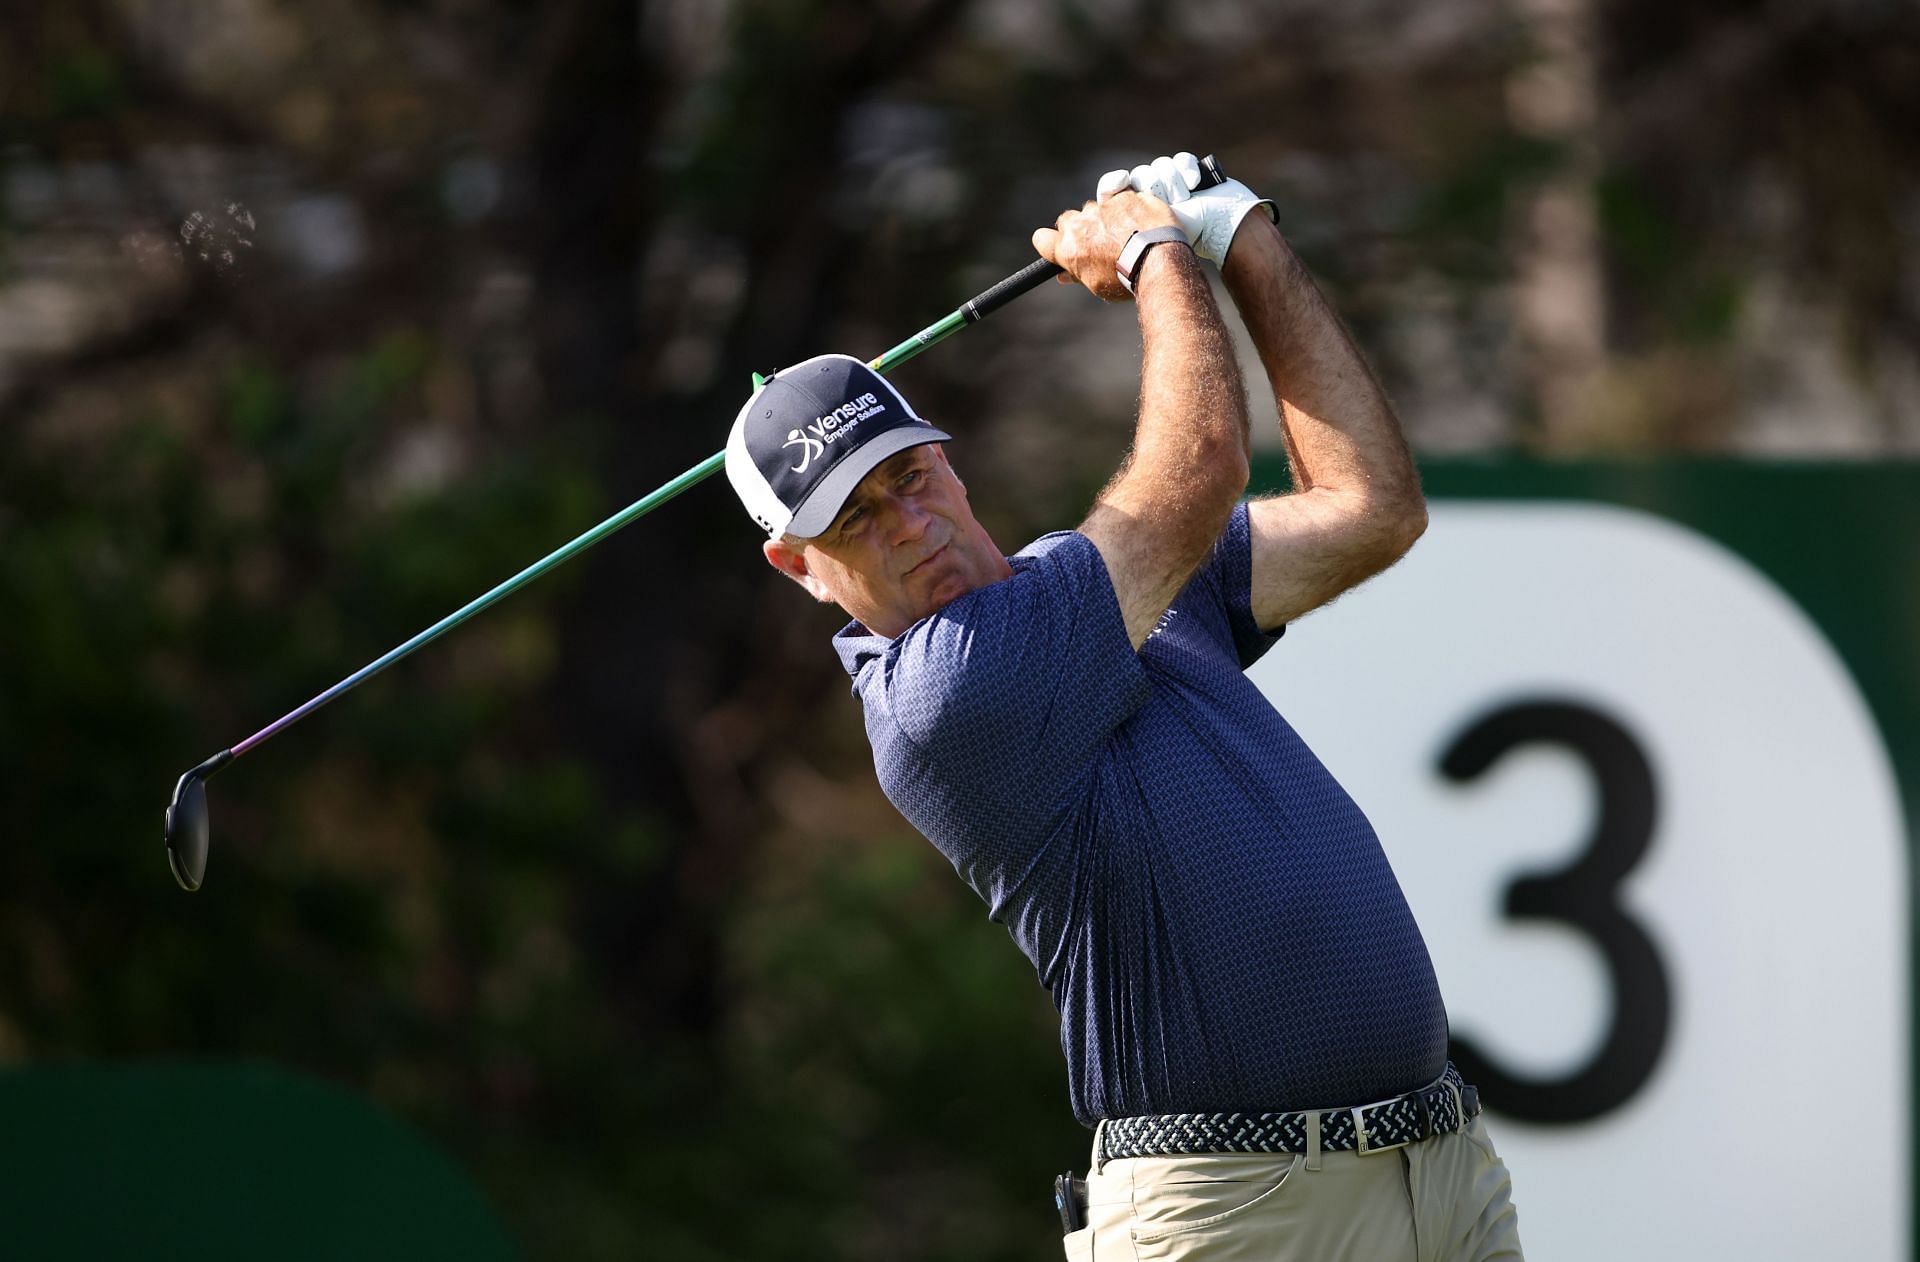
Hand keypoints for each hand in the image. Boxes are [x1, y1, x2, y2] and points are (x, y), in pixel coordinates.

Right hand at [1031, 190, 1183, 302]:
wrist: (1159, 260)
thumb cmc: (1126, 279)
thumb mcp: (1098, 284)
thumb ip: (1077, 274)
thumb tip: (1063, 275)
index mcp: (1068, 248)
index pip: (1042, 239)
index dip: (1051, 243)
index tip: (1061, 247)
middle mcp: (1080, 224)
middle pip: (1069, 219)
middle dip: (1080, 228)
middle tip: (1099, 242)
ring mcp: (1102, 207)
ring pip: (1096, 208)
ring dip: (1105, 217)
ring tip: (1126, 234)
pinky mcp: (1125, 195)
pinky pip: (1121, 199)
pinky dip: (1129, 210)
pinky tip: (1141, 224)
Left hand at [1096, 151, 1275, 265]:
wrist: (1220, 230)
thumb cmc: (1182, 243)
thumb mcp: (1144, 243)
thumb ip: (1112, 243)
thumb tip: (1075, 259)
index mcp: (1134, 211)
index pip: (1112, 187)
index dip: (1113, 183)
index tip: (1121, 182)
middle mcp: (1150, 194)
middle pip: (1140, 174)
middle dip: (1156, 187)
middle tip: (1169, 203)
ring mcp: (1171, 181)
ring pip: (1161, 166)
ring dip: (1173, 183)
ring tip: (1185, 199)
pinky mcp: (1190, 170)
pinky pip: (1180, 159)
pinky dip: (1187, 169)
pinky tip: (1195, 183)